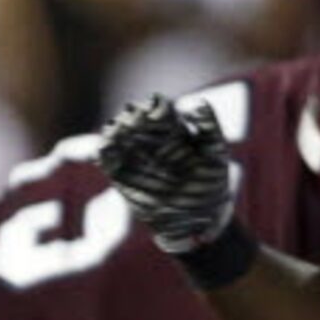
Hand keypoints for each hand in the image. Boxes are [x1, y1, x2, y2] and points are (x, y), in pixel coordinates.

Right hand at [99, 95, 236, 255]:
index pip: (157, 109)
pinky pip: (108, 161)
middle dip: (129, 118)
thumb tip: (195, 102)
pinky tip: (104, 150)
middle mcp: (151, 141)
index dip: (152, 107)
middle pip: (133, 120)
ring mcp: (136, 158)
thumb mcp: (216, 150)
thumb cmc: (212, 181)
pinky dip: (103, 154)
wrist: (199, 218)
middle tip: (130, 121)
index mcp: (172, 130)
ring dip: (112, 132)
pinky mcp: (123, 177)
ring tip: (114, 132)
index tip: (152, 113)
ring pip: (117, 138)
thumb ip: (208, 124)